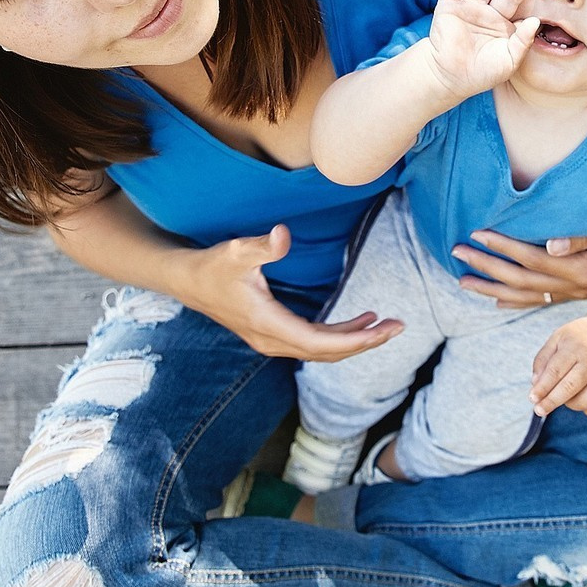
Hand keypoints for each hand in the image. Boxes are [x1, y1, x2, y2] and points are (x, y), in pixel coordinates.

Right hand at [185, 225, 402, 361]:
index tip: (383, 331)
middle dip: (365, 342)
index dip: (354, 340)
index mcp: (268, 325)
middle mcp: (272, 340)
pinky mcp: (273, 334)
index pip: (320, 343)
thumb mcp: (237, 251)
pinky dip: (339, 334)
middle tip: (399, 327)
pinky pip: (313, 341)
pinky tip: (359, 321)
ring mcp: (272, 340)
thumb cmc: (212, 266)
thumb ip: (263, 245)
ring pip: (322, 349)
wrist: (187, 281)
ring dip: (354, 339)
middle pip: (327, 352)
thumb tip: (284, 235)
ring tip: (386, 325)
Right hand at [425, 0, 542, 99]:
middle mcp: (488, 13)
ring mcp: (468, 9)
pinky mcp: (448, 8)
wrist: (450, 78)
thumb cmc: (482, 73)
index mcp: (503, 25)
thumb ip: (523, 41)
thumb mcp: (509, 60)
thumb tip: (535, 21)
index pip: (520, 8)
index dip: (532, 1)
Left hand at [453, 224, 586, 306]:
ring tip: (462, 280)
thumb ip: (581, 236)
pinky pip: (536, 302)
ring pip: (523, 296)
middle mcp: (573, 289)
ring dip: (491, 288)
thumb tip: (550, 244)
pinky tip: (493, 300)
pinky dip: (512, 302)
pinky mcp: (570, 298)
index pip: (531, 258)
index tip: (477, 233)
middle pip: (520, 280)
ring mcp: (571, 297)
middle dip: (486, 266)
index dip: (502, 246)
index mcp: (580, 271)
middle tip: (456, 252)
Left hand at [531, 316, 586, 416]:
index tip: (532, 399)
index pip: (555, 372)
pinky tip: (582, 400)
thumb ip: (542, 360)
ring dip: (569, 404)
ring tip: (566, 394)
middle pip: (569, 388)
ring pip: (584, 402)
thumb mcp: (557, 339)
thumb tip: (535, 384)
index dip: (542, 388)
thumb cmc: (578, 339)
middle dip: (551, 402)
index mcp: (576, 348)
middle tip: (539, 410)